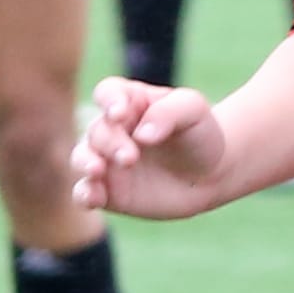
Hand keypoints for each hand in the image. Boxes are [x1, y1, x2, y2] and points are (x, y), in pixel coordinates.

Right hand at [71, 77, 226, 218]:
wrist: (211, 175)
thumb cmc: (200, 134)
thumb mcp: (193, 111)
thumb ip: (169, 113)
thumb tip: (142, 134)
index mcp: (130, 102)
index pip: (108, 93)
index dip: (109, 101)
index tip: (120, 114)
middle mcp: (113, 130)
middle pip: (97, 130)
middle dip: (110, 142)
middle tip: (130, 158)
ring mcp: (108, 161)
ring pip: (82, 158)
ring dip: (85, 163)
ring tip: (98, 171)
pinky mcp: (109, 192)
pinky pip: (85, 192)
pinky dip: (84, 194)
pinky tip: (93, 199)